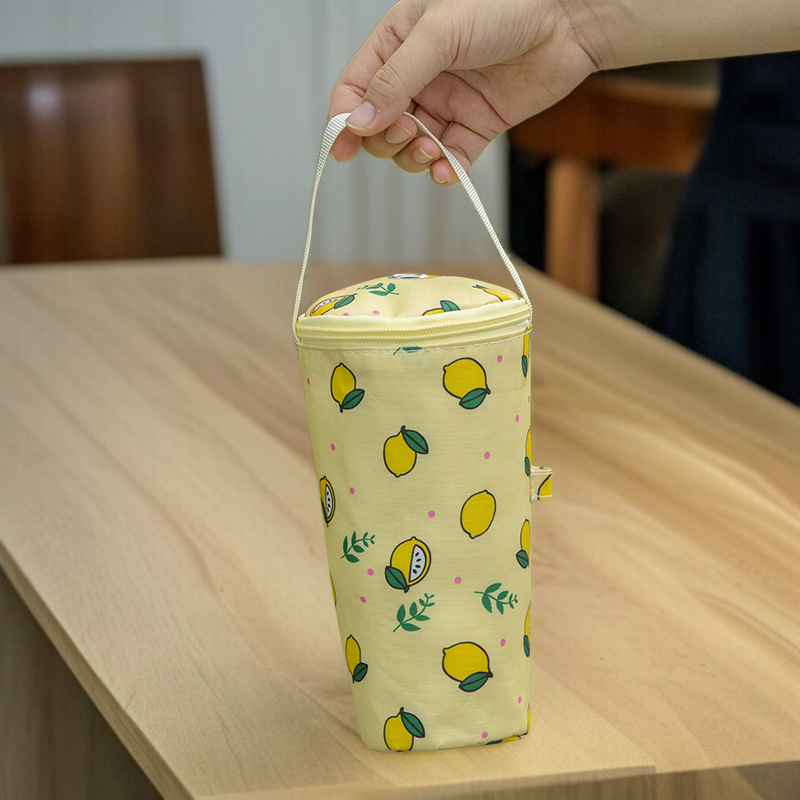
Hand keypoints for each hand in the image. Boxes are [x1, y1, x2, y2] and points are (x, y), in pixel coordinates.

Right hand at [329, 0, 597, 184]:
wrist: (568, 18)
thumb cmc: (506, 4)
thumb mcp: (438, 35)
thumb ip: (396, 79)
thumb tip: (358, 122)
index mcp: (399, 43)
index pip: (356, 87)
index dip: (343, 120)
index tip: (341, 150)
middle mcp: (420, 76)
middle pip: (380, 125)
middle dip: (385, 139)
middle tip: (407, 131)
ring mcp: (447, 103)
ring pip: (411, 147)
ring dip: (413, 156)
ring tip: (431, 147)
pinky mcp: (476, 125)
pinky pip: (450, 159)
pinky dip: (444, 171)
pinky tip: (447, 169)